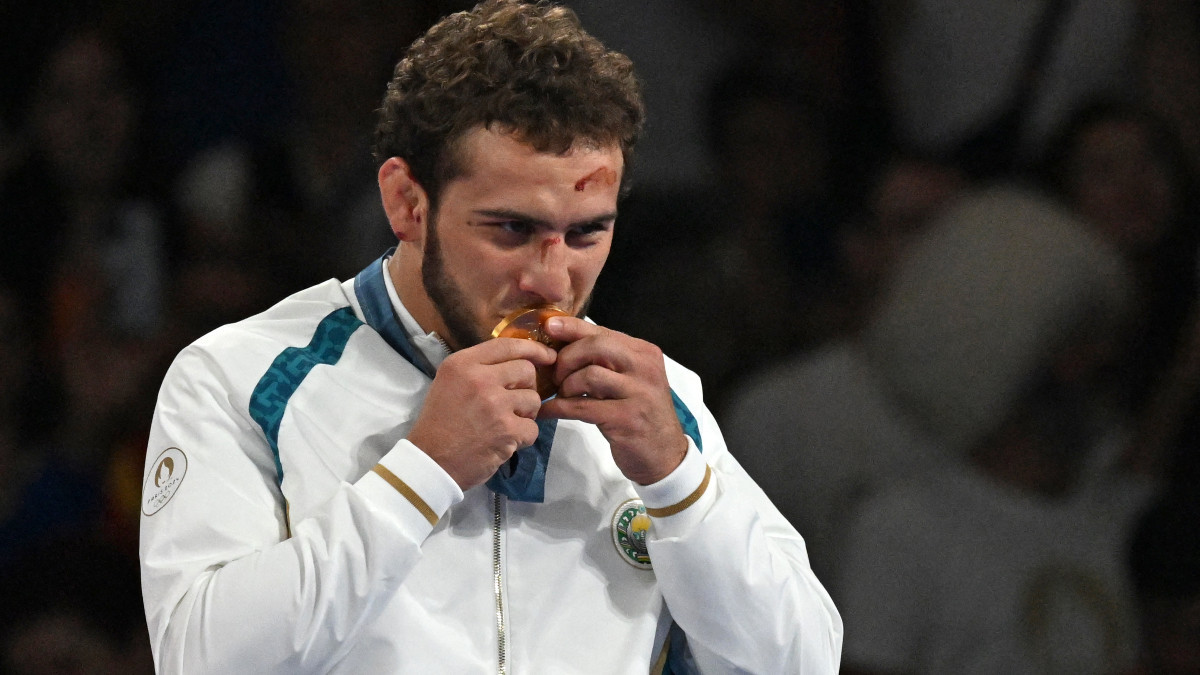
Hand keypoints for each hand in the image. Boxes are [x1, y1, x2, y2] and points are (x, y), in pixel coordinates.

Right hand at [407, 338, 557, 489]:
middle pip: (526, 370)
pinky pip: (533, 427)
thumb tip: (517, 361)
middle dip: (527, 386)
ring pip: (534, 399)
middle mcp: (479, 379)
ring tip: (507, 422)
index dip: (533, 349)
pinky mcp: (508, 430)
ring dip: (526, 413)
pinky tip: (506, 440)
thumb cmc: (439, 424)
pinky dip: (524, 436)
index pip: (507, 344)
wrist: (431, 462)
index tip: (546, 356)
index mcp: (462, 364)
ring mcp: (495, 404)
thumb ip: (479, 368)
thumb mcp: (450, 383)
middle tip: (515, 401)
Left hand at [538, 316, 687, 484]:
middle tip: (555, 375)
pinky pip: (582, 407)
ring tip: (562, 395)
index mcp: (644, 353)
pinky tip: (547, 411)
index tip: (548, 326)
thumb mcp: (629, 381)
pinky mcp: (626, 419)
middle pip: (595, 346)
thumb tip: (562, 342)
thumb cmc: (639, 414)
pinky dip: (559, 407)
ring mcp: (638, 393)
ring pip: (589, 375)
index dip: (572, 327)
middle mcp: (645, 368)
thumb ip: (606, 361)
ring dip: (566, 385)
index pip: (603, 332)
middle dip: (567, 358)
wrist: (665, 455)